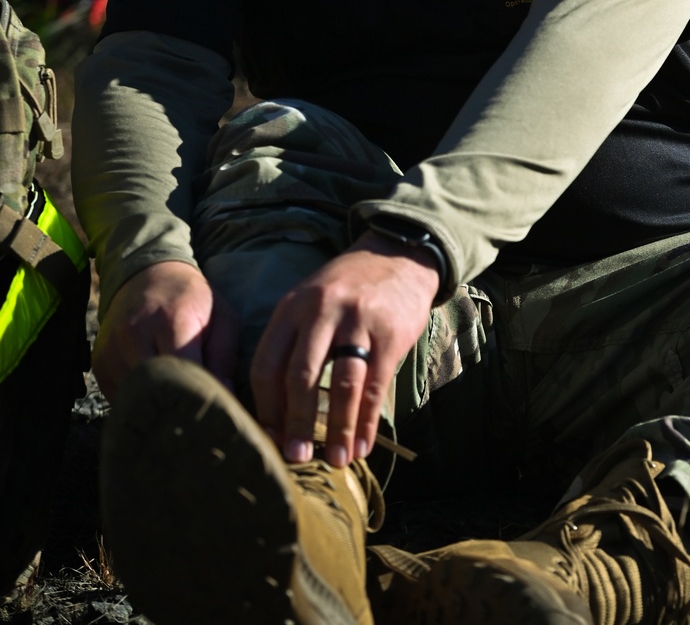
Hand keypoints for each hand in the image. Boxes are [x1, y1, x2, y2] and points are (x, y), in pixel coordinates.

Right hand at [92, 260, 238, 401]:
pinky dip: (136, 399)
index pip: (183, 375)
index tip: (211, 404)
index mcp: (171, 321)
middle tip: (192, 408)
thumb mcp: (221, 318)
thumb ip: (224, 358)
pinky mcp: (99, 362)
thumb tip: (225, 398)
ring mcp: (112, 350)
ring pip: (135, 398)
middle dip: (176, 404)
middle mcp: (135, 335)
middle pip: (155, 391)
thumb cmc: (191, 299)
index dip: (199, 396)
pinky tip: (151, 386)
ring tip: (171, 394)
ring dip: (154, 402)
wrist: (148, 275)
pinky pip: (118, 397)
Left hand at [250, 232, 438, 468]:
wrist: (398, 256)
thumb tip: (278, 410)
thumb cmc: (346, 289)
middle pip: (301, 376)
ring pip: (342, 384)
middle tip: (296, 457)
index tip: (268, 438)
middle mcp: (322, 311)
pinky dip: (367, 420)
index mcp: (293, 307)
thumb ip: (293, 343)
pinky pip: (375, 384)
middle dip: (297, 423)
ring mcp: (358, 321)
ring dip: (338, 428)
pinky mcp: (390, 333)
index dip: (265, 407)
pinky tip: (363, 444)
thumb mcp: (310, 302)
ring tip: (336, 460)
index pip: (267, 363)